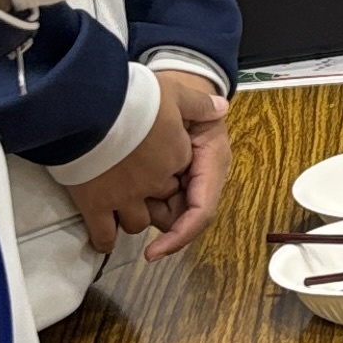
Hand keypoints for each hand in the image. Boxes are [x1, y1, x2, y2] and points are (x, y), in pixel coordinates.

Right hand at [66, 102, 196, 245]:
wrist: (87, 104)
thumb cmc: (132, 97)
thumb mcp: (172, 92)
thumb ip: (198, 104)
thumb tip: (221, 109)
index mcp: (177, 157)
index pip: (185, 180)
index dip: (178, 180)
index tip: (169, 177)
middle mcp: (154, 183)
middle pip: (162, 204)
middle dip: (156, 199)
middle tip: (141, 183)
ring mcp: (124, 198)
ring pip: (136, 223)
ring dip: (133, 216)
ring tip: (120, 202)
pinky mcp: (95, 205)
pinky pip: (105, 235)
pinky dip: (105, 239)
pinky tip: (103, 236)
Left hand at [140, 71, 230, 260]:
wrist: (174, 91)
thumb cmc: (179, 95)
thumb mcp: (187, 97)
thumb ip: (200, 105)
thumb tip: (219, 107)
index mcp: (212, 162)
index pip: (202, 209)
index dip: (180, 234)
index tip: (152, 252)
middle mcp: (202, 179)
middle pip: (181, 218)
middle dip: (156, 217)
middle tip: (130, 197)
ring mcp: (184, 183)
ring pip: (166, 215)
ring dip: (146, 208)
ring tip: (127, 182)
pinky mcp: (169, 184)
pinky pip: (155, 205)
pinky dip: (141, 202)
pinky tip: (124, 186)